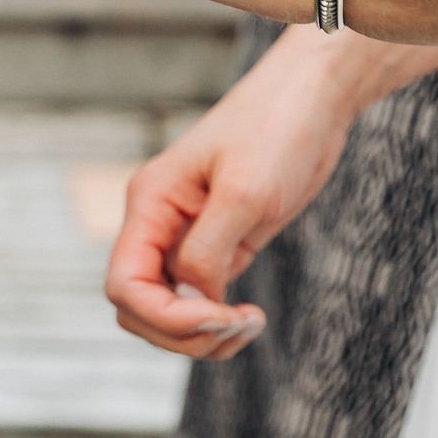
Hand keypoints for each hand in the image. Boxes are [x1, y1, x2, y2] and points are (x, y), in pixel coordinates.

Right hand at [102, 28, 437, 358]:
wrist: (313, 100)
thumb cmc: (276, 128)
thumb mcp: (244, 192)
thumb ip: (208, 251)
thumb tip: (195, 301)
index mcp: (149, 206)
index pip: (125, 286)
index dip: (164, 317)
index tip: (219, 317)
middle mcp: (158, 225)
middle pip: (139, 309)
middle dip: (182, 335)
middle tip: (239, 326)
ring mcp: (187, 238)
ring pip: (168, 312)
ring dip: (202, 337)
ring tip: (250, 325)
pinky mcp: (220, 245)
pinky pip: (199, 302)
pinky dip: (220, 323)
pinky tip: (251, 317)